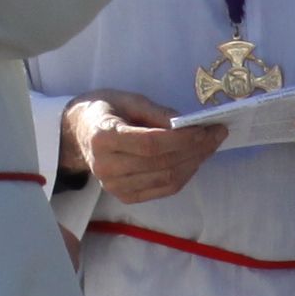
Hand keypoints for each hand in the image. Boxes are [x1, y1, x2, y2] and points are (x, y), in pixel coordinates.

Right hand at [66, 91, 218, 205]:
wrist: (77, 134)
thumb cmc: (103, 110)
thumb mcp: (126, 99)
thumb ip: (156, 112)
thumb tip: (186, 124)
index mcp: (103, 137)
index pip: (150, 144)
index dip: (182, 139)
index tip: (206, 129)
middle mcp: (106, 166)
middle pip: (162, 163)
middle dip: (196, 150)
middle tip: (217, 135)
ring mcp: (114, 186)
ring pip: (167, 179)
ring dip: (195, 163)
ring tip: (210, 146)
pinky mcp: (124, 196)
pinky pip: (163, 189)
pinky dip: (185, 175)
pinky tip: (195, 159)